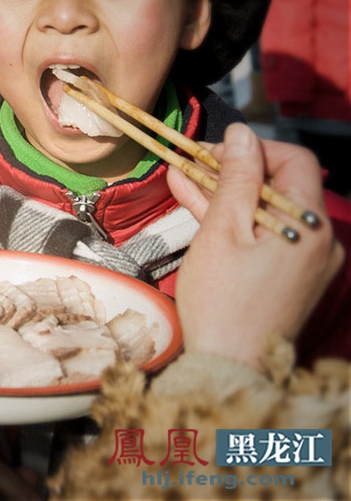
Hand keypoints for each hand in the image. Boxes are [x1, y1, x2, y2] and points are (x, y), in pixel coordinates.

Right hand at [166, 123, 344, 367]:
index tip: (211, 152)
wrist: (230, 368)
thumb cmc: (221, 301)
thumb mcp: (222, 231)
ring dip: (229, 195)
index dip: (253, 148)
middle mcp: (319, 242)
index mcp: (309, 226)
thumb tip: (242, 135)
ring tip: (183, 180)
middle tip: (189, 164)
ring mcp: (308, 263)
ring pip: (269, 212)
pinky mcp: (292, 280)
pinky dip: (238, 224)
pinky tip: (200, 209)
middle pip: (280, 187)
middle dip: (233, 171)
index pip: (294, 161)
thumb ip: (235, 179)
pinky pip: (268, 238)